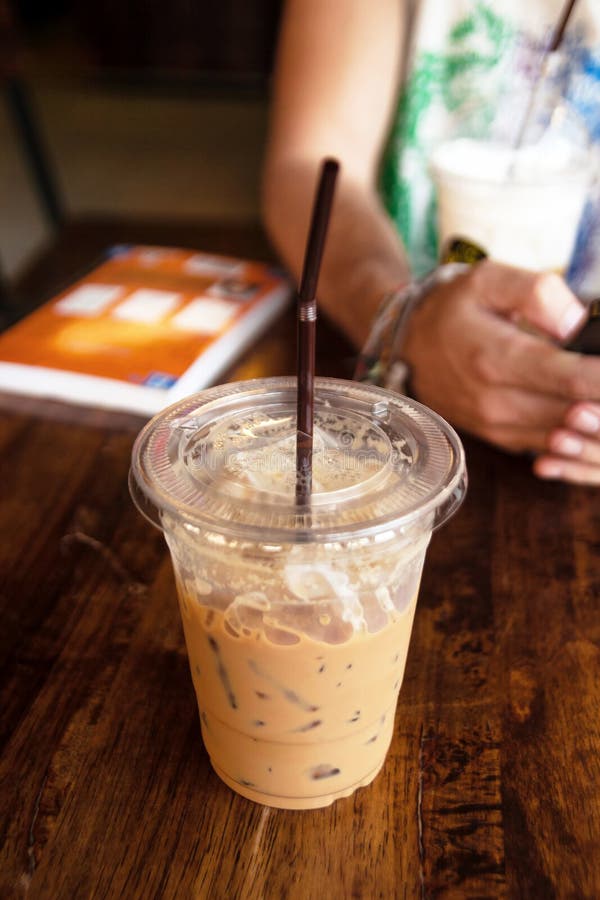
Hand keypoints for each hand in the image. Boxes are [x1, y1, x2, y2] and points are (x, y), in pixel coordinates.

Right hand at [402, 260, 599, 484]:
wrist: (406, 346)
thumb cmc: (452, 308)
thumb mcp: (487, 279)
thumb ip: (536, 293)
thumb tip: (575, 323)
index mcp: (495, 357)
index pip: (572, 377)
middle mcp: (494, 400)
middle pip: (575, 413)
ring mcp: (494, 425)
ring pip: (564, 436)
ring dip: (592, 423)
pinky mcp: (497, 437)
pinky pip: (546, 446)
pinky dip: (573, 437)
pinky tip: (586, 417)